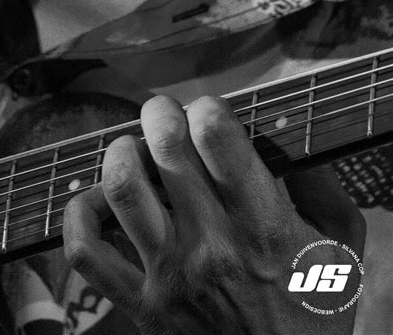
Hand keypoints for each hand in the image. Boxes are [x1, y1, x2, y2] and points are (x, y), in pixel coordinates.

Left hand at [63, 94, 365, 333]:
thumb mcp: (342, 248)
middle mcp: (212, 246)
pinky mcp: (140, 306)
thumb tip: (287, 134)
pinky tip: (100, 201)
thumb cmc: (314, 315)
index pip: (216, 136)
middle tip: (165, 117)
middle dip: (160, 114)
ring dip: (121, 153)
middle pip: (164, 148)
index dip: (207, 108)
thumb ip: (322, 186)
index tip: (208, 114)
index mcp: (263, 226)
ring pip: (120, 187)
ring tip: (134, 152)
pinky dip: (80, 215)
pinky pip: (86, 251)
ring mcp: (170, 276)